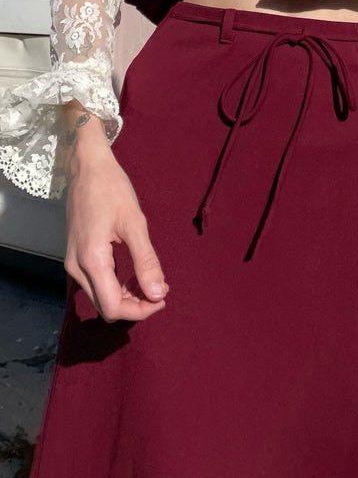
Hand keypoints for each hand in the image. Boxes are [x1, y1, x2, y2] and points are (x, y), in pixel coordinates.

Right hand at [63, 113, 168, 322]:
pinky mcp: (76, 256)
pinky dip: (117, 286)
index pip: (114, 307)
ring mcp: (73, 262)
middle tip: (161, 289)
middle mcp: (77, 266)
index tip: (163, 297)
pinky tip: (135, 273)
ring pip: (101, 297)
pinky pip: (96, 283)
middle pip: (106, 307)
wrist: (86, 167)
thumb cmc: (111, 189)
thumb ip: (146, 261)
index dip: (140, 311)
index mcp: (91, 259)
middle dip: (135, 305)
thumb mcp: (135, 223)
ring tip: (152, 280)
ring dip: (127, 297)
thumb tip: (158, 294)